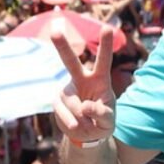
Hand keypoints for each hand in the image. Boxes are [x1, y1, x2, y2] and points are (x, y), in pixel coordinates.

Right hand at [51, 27, 116, 144]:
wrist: (87, 134)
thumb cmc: (102, 121)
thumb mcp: (108, 121)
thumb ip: (102, 114)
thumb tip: (85, 107)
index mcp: (100, 79)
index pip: (103, 61)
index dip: (105, 45)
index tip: (107, 28)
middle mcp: (81, 79)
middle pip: (70, 62)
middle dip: (62, 46)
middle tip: (55, 31)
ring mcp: (67, 90)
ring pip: (72, 102)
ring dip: (82, 118)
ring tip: (88, 124)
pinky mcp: (57, 101)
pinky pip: (63, 112)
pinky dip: (72, 123)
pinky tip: (77, 126)